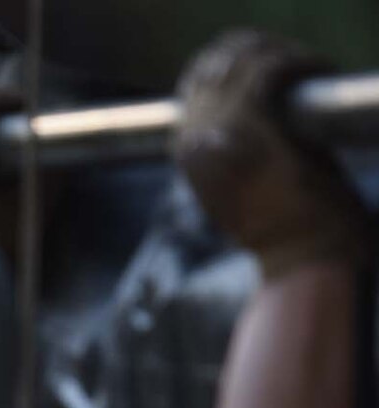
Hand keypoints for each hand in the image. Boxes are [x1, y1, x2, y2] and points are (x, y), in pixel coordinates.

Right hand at [175, 30, 369, 280]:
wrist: (300, 257)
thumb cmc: (283, 229)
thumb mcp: (240, 187)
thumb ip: (231, 150)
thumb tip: (250, 113)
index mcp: (186, 154)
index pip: (194, 83)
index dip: (231, 63)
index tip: (269, 65)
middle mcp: (193, 140)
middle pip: (211, 63)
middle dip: (255, 51)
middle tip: (292, 62)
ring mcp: (220, 133)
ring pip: (240, 61)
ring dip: (280, 53)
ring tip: (307, 65)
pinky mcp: (256, 129)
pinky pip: (272, 71)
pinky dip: (301, 61)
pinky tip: (320, 68)